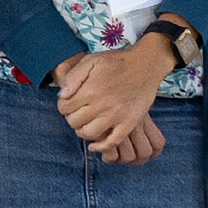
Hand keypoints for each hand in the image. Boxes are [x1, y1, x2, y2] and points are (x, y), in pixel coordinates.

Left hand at [50, 36, 171, 166]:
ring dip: (82, 131)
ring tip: (85, 123)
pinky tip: (94, 146)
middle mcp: (101, 106)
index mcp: (90, 91)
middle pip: (74, 122)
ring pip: (89, 134)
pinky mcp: (129, 123)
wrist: (145, 65)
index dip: (63, 106)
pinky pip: (112, 142)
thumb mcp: (91, 60)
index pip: (64, 108)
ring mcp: (116, 116)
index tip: (68, 103)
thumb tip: (62, 95)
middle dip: (71, 117)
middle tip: (77, 112)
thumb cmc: (117, 62)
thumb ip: (73, 77)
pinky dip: (100, 147)